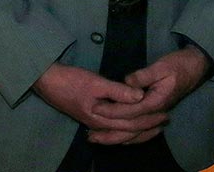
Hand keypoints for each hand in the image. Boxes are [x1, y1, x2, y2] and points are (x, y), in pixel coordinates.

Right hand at [34, 63, 163, 143]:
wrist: (48, 82)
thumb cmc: (71, 80)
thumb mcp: (96, 82)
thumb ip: (118, 91)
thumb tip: (139, 96)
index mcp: (102, 117)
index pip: (131, 123)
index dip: (149, 119)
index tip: (165, 113)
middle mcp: (99, 125)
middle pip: (128, 131)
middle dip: (148, 127)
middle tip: (166, 120)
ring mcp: (94, 123)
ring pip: (120, 133)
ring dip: (138, 131)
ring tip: (154, 127)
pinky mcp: (91, 118)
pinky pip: (113, 130)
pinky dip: (125, 130)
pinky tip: (130, 128)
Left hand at [85, 46, 213, 145]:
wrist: (196, 67)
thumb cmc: (179, 64)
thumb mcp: (162, 66)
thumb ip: (144, 75)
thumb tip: (127, 82)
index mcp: (157, 101)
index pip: (130, 110)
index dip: (112, 110)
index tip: (95, 108)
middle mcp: (156, 112)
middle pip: (131, 126)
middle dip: (109, 129)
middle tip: (89, 132)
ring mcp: (156, 114)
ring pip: (135, 132)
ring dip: (116, 137)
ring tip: (96, 139)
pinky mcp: (155, 112)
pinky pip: (140, 129)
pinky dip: (127, 136)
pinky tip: (116, 138)